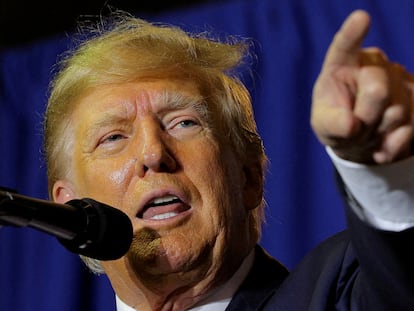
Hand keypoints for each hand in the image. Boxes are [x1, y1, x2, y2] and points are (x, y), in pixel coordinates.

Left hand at [311, 10, 413, 163]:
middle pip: (377, 90)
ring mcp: (399, 80)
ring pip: (396, 111)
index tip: (360, 18)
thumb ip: (332, 123)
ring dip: (378, 132)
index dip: (352, 33)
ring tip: (367, 131)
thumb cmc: (336, 123)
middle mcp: (373, 66)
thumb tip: (352, 125)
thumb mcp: (324, 125)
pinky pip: (411, 127)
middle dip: (365, 116)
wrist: (361, 138)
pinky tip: (382, 145)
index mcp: (342, 65)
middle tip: (355, 125)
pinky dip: (393, 144)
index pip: (345, 47)